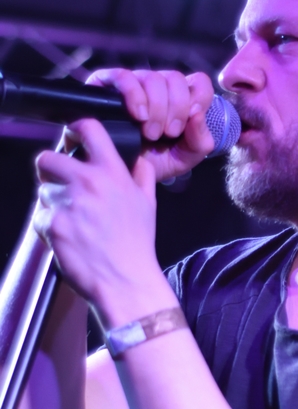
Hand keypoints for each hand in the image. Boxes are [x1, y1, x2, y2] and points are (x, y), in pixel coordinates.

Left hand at [34, 119, 174, 325]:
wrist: (124, 280)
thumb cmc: (136, 244)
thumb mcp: (148, 204)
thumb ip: (142, 176)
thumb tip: (139, 160)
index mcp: (112, 173)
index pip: (88, 128)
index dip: (74, 131)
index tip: (71, 141)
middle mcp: (87, 182)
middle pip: (47, 157)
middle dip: (50, 171)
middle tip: (61, 186)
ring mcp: (67, 202)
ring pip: (43, 190)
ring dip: (51, 202)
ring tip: (71, 221)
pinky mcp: (51, 223)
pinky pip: (39, 216)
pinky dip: (48, 226)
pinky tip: (66, 238)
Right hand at [86, 68, 215, 181]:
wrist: (118, 173)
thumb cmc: (151, 163)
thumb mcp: (182, 159)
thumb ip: (200, 142)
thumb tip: (198, 114)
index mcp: (180, 99)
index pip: (200, 82)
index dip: (198, 101)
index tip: (186, 126)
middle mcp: (159, 87)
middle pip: (176, 78)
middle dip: (176, 110)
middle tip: (166, 134)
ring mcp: (134, 82)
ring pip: (153, 78)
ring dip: (156, 109)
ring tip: (149, 133)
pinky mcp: (108, 83)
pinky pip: (124, 77)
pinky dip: (135, 97)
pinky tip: (137, 117)